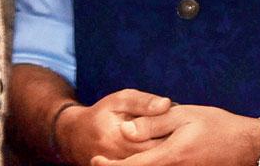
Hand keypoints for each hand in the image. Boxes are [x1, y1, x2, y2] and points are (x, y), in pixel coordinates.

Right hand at [56, 88, 172, 163]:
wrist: (76, 137)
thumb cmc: (102, 114)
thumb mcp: (120, 100)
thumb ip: (144, 102)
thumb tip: (167, 104)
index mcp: (120, 137)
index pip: (156, 140)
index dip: (172, 132)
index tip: (182, 124)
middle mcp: (119, 158)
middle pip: (157, 156)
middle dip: (171, 144)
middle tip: (180, 133)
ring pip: (153, 162)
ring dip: (164, 153)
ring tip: (169, 140)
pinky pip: (145, 165)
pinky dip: (155, 158)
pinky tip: (160, 149)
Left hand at [92, 104, 259, 165]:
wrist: (248, 146)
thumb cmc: (218, 126)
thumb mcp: (185, 116)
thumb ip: (154, 123)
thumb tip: (125, 130)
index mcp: (170, 156)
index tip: (95, 161)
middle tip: (101, 162)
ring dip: (135, 165)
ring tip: (120, 159)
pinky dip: (151, 165)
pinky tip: (147, 156)